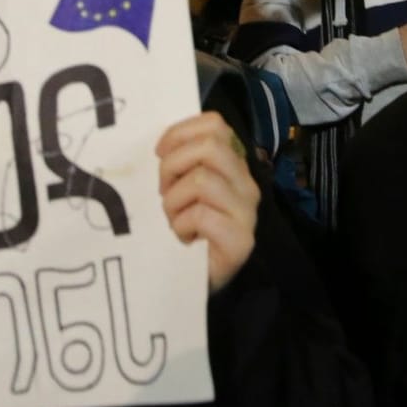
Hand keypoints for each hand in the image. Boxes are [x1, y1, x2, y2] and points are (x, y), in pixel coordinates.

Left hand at [157, 113, 260, 293]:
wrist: (195, 282)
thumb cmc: (186, 231)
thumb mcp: (181, 188)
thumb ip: (182, 162)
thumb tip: (162, 145)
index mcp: (233, 165)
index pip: (214, 124)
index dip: (180, 133)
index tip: (159, 153)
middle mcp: (247, 183)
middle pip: (210, 146)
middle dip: (173, 165)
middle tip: (164, 191)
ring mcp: (247, 212)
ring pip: (201, 180)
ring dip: (174, 201)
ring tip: (173, 219)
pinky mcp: (241, 241)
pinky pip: (202, 215)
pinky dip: (181, 226)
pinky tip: (183, 238)